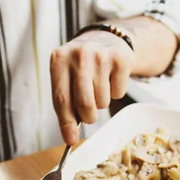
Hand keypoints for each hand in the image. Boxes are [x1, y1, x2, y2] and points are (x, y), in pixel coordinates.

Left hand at [50, 30, 134, 144]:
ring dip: (101, 102)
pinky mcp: (121, 60)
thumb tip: (70, 138)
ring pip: (103, 102)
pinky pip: (118, 94)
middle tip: (89, 113)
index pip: (61, 99)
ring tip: (99, 86)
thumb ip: (65, 105)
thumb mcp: (66, 77)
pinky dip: (115, 92)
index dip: (66, 123)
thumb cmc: (81, 67)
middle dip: (88, 116)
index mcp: (58, 59)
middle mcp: (79, 55)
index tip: (71, 140)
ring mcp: (101, 56)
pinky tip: (110, 78)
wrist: (106, 39)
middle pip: (85, 104)